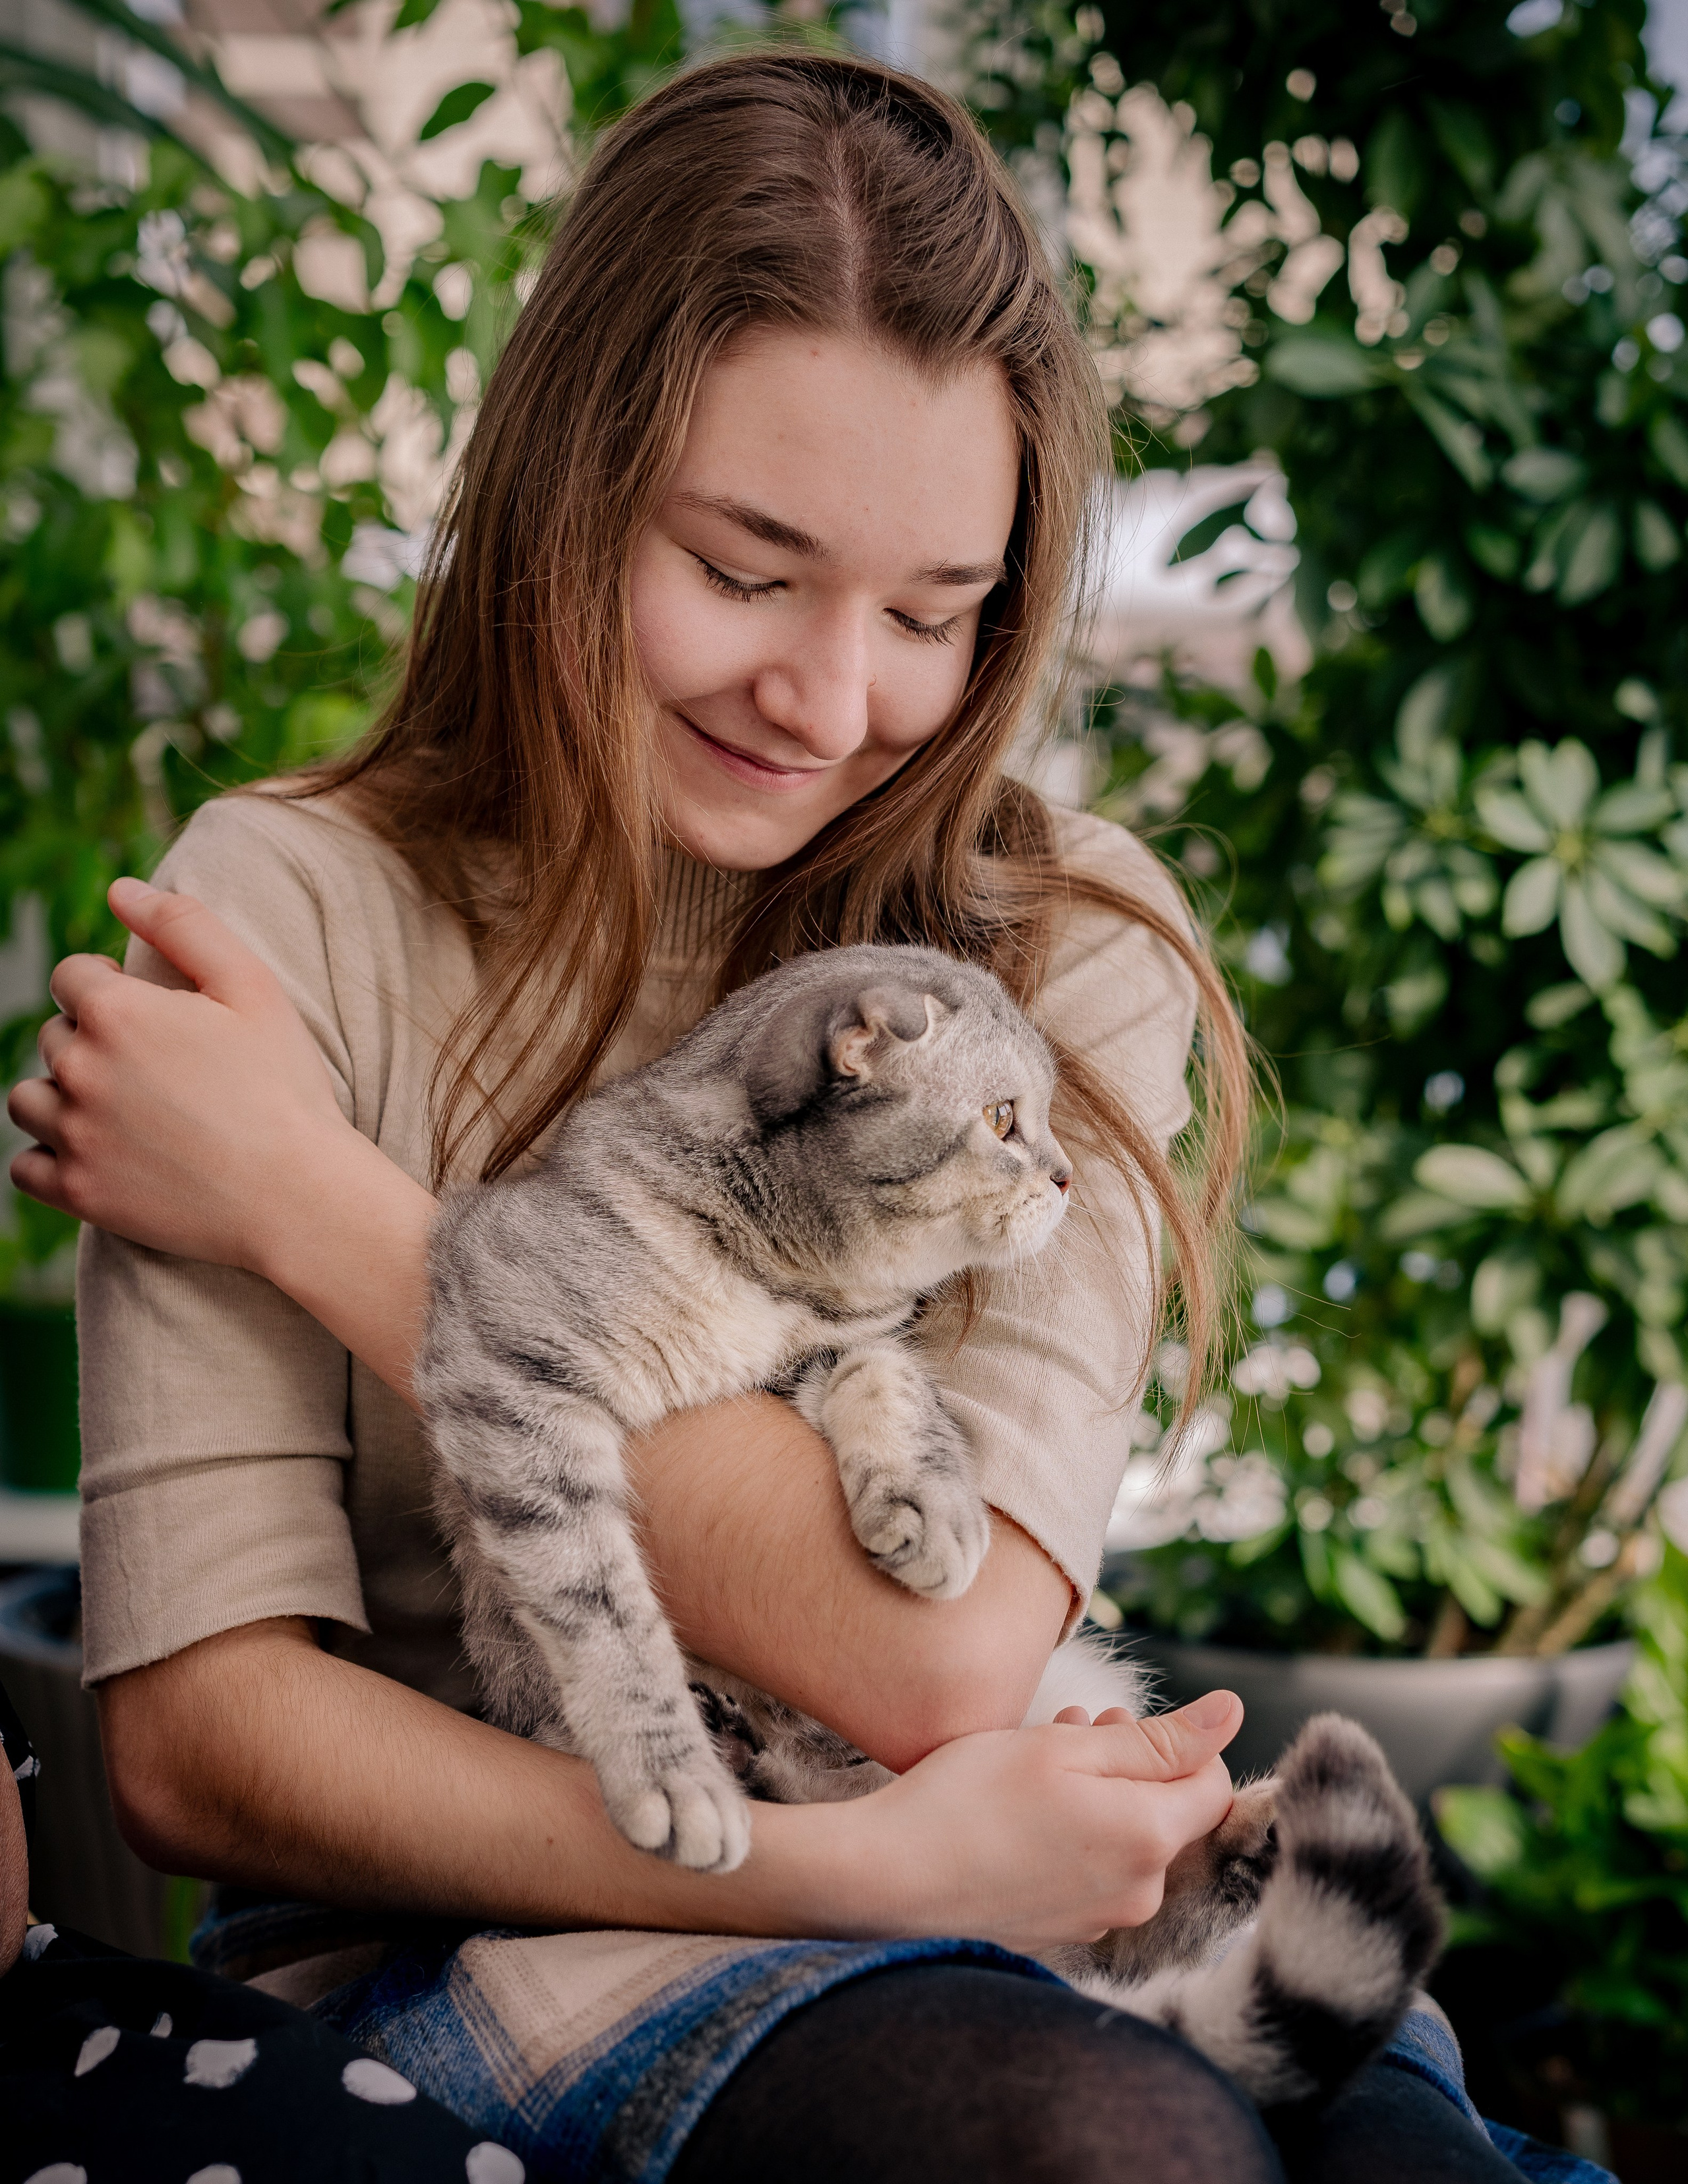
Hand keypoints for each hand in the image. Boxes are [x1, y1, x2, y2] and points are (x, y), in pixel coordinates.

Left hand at [9, 878, 355, 1270]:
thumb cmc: (285, 1086)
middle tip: (156, 1067)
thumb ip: (182, 924)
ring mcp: (74, 1136)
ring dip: (62, 1095)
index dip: (112, 987)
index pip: (72, 976)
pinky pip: (24, 1168)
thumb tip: (120, 889)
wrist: (298, 1194)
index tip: (153, 1014)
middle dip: (93, 1040)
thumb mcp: (252, 986)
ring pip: (28, 1100)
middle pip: (53, 1036)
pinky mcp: (79, 1193)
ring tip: (119, 1108)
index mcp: (117, 1012)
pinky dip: (49, 1158)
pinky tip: (96, 1152)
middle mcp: (81, 1070)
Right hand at [841, 1689, 1241, 1951]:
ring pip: (1125, 1839)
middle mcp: (1138, 1893)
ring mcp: (1100, 1920)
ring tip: (1040, 1756)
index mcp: (1148, 1840)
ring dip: (1097, 1793)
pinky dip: (1072, 1834)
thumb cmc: (971, 1799)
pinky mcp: (1062, 1932)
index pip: (1214, 1785)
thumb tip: (1233, 1713)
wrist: (888, 1879)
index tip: (1116, 1720)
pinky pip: (1092, 1872)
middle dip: (1129, 1763)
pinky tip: (1022, 1807)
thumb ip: (1157, 1737)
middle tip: (1073, 1724)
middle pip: (1167, 1813)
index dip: (1176, 1742)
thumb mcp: (1065, 1747)